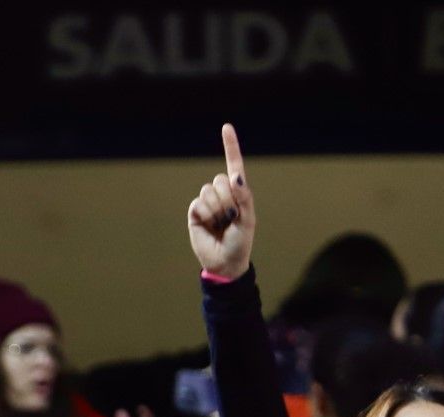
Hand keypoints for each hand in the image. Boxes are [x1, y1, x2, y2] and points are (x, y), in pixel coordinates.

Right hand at [186, 123, 255, 279]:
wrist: (224, 262)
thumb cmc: (240, 242)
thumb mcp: (249, 219)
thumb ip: (244, 197)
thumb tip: (234, 177)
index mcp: (238, 192)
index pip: (233, 164)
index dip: (230, 146)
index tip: (226, 127)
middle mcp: (222, 193)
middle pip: (220, 180)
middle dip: (227, 199)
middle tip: (230, 218)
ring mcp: (207, 202)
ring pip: (208, 191)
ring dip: (217, 209)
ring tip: (220, 223)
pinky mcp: (194, 212)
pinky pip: (198, 203)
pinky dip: (205, 214)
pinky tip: (208, 225)